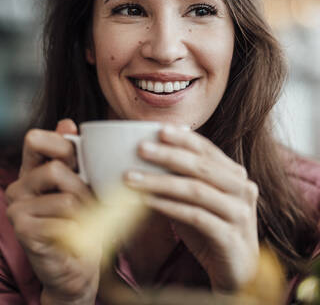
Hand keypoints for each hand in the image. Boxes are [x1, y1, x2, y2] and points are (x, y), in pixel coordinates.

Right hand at [5, 119, 100, 304]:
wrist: (76, 264)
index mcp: (32, 171)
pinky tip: (75, 237)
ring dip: (85, 211)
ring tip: (85, 221)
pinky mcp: (23, 230)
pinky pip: (63, 221)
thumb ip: (73, 155)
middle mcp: (19, 186)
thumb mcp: (82, 183)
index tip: (78, 158)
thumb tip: (66, 122)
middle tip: (90, 201)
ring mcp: (17, 208)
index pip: (35, 139)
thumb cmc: (82, 221)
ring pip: (65, 197)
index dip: (60, 143)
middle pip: (56, 169)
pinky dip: (79, 230)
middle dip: (82, 187)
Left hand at [124, 126, 258, 291]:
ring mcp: (239, 213)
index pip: (208, 150)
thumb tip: (148, 157)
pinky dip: (169, 207)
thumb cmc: (211, 230)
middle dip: (168, 155)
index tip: (159, 129)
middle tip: (141, 148)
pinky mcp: (230, 237)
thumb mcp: (196, 201)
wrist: (236, 272)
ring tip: (132, 178)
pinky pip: (195, 217)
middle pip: (201, 167)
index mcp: (235, 175)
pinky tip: (147, 202)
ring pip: (196, 190)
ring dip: (160, 182)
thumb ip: (182, 179)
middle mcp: (242, 189)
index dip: (184, 139)